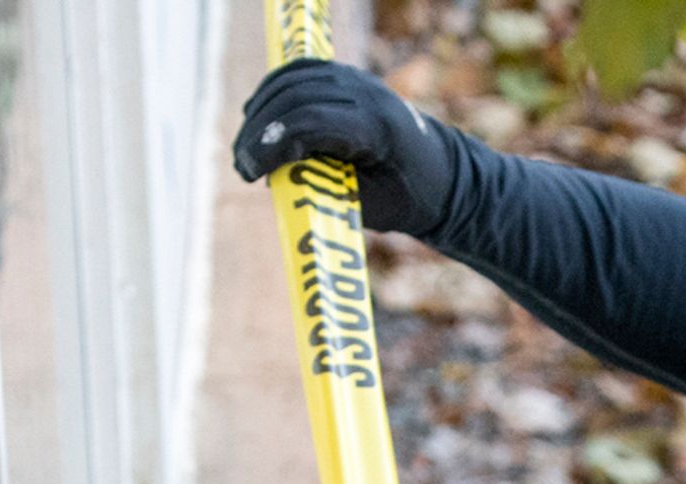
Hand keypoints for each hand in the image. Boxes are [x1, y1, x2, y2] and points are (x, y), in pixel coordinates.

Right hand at [231, 58, 456, 236]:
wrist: (442, 174)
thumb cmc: (405, 198)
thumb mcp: (366, 206)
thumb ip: (322, 185)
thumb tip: (273, 170)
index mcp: (377, 128)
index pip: (309, 123)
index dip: (272, 144)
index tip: (250, 172)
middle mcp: (366, 94)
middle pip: (294, 98)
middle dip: (260, 132)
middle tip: (243, 167)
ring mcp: (355, 78)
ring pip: (291, 81)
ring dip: (261, 112)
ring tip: (247, 151)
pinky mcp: (344, 75)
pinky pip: (297, 74)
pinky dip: (272, 94)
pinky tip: (258, 119)